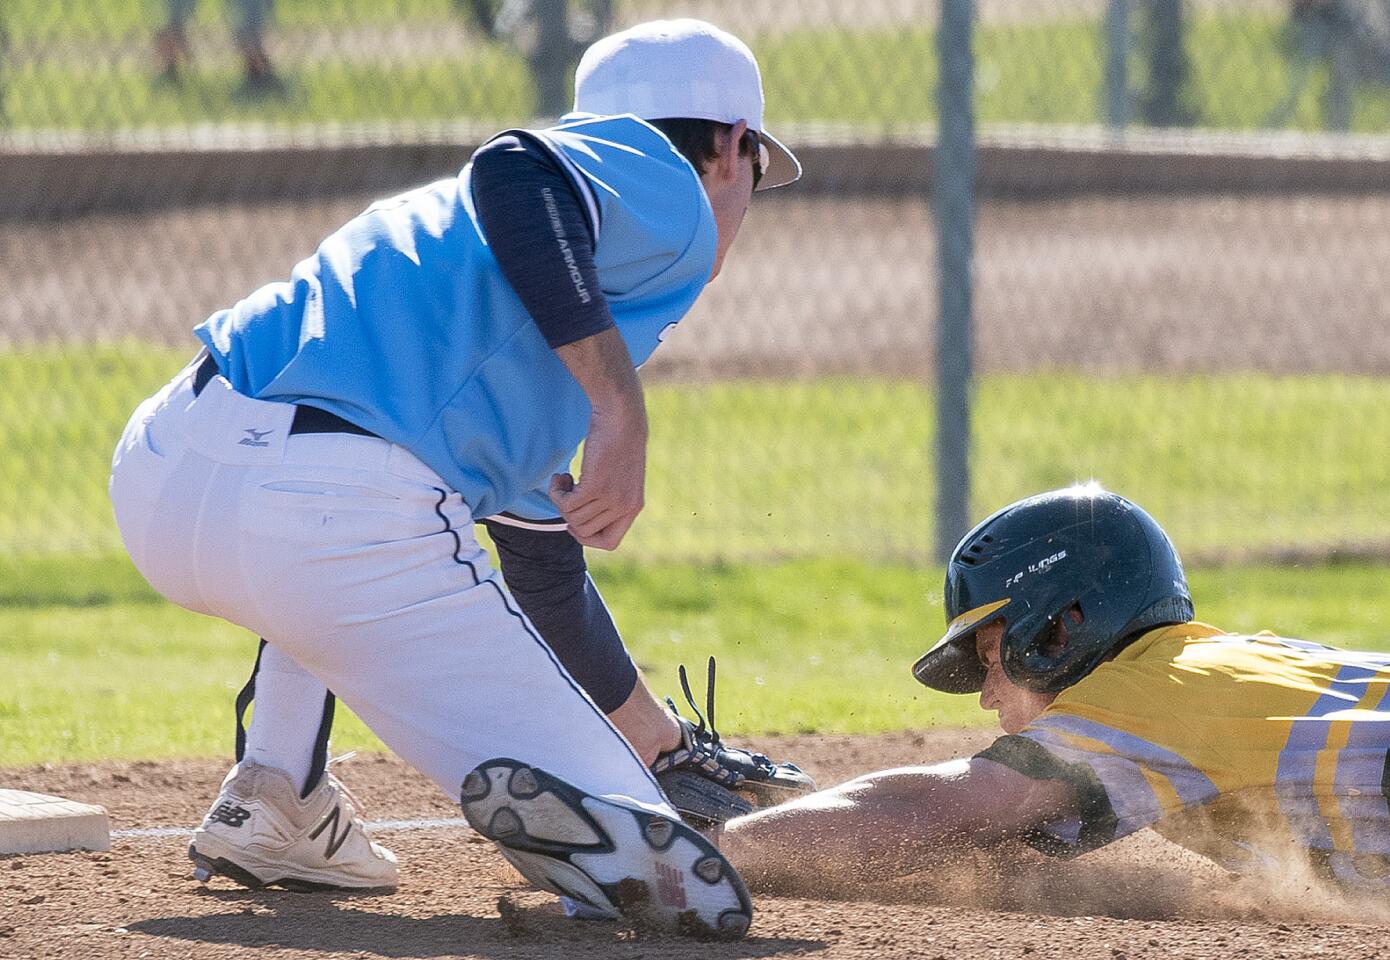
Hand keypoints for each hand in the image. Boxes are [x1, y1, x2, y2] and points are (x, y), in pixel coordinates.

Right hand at [550, 405, 646, 549]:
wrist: (621, 419)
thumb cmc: (618, 443)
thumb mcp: (621, 478)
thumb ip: (610, 500)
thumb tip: (581, 523)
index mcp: (633, 508)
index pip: (610, 543)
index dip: (588, 538)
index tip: (574, 524)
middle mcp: (625, 507)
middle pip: (584, 531)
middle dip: (569, 514)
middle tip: (568, 492)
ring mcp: (611, 499)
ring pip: (572, 518)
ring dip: (561, 500)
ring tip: (565, 479)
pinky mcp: (595, 487)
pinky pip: (566, 504)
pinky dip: (557, 492)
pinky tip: (562, 476)